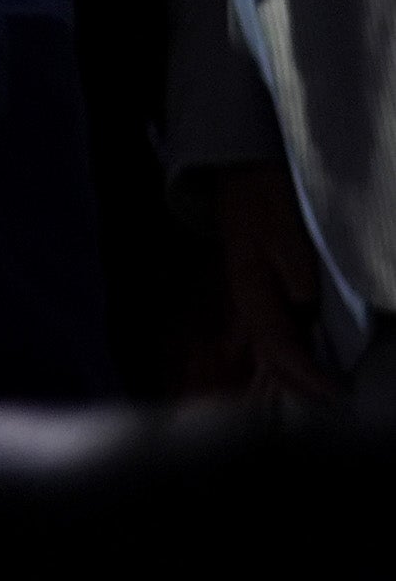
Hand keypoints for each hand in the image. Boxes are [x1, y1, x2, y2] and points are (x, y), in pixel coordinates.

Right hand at [200, 160, 337, 403]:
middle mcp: (250, 304)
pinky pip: (278, 340)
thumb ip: (292, 265)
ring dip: (292, 380)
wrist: (244, 176)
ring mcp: (256, 302)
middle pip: (270, 360)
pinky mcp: (266, 297)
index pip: (278, 346)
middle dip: (297, 388)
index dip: (307, 375)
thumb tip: (304, 301)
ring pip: (271, 354)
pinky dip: (292, 362)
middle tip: (333, 404)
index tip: (336, 393)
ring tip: (321, 397)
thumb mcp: (280, 226)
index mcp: (251, 291)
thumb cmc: (265, 198)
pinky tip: (305, 371)